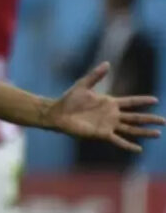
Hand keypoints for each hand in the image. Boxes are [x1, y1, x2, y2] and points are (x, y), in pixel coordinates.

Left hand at [46, 62, 164, 151]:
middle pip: (136, 117)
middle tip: (164, 121)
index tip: (156, 100)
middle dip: (150, 119)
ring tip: (158, 134)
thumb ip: (96, 75)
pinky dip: (128, 145)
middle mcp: (112, 115)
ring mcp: (108, 125)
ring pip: (131, 129)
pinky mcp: (102, 134)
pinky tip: (139, 149)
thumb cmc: (69, 99)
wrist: (58, 113)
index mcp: (109, 102)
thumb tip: (108, 63)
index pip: (131, 102)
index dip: (142, 101)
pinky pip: (118, 140)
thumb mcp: (83, 84)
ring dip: (144, 132)